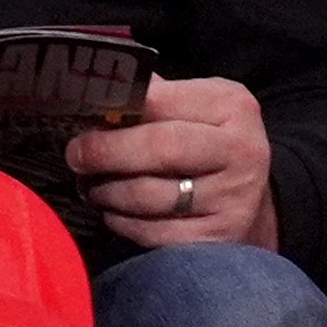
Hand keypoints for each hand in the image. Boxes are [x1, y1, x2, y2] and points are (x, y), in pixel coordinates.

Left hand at [67, 75, 277, 249]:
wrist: (251, 201)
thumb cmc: (207, 144)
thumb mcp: (194, 107)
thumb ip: (152, 97)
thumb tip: (92, 89)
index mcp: (231, 106)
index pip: (159, 101)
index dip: (115, 109)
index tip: (82, 115)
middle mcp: (241, 151)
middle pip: (160, 148)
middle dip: (107, 152)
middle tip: (75, 156)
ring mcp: (235, 198)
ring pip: (152, 195)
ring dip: (108, 191)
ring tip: (90, 185)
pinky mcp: (221, 236)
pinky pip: (156, 232)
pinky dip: (124, 223)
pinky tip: (114, 212)